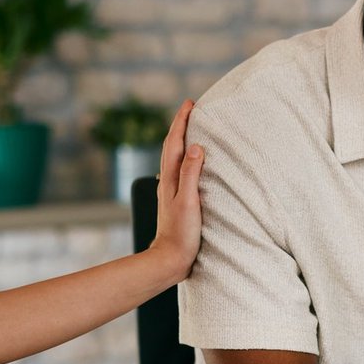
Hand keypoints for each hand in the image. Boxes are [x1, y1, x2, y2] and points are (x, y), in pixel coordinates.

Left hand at [149, 99, 204, 279]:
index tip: (190, 103)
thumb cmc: (181, 234)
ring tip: (193, 129)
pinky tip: (193, 163)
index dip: (181, 122)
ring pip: (175, 158)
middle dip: (181, 126)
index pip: (174, 143)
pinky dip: (186, 158)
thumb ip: (190, 174)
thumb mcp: (189, 201)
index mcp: (170, 178)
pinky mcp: (177, 200)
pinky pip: (180, 171)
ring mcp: (171, 191)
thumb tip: (195, 147)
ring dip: (182, 140)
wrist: (170, 259)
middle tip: (192, 109)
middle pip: (172, 146)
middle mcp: (167, 181)